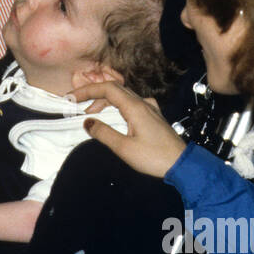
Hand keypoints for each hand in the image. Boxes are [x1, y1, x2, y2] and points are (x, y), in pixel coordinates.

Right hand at [73, 81, 187, 178]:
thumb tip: (87, 122)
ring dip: (104, 101)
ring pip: (123, 95)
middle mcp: (142, 103)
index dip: (86, 91)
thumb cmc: (154, 157)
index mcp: (134, 107)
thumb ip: (103, 133)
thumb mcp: (124, 148)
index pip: (106, 89)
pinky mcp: (153, 116)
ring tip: (90, 114)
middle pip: (114, 89)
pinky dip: (117, 105)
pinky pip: (131, 102)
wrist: (182, 164)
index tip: (71, 98)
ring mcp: (150, 108)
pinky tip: (115, 115)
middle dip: (92, 93)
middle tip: (76, 103)